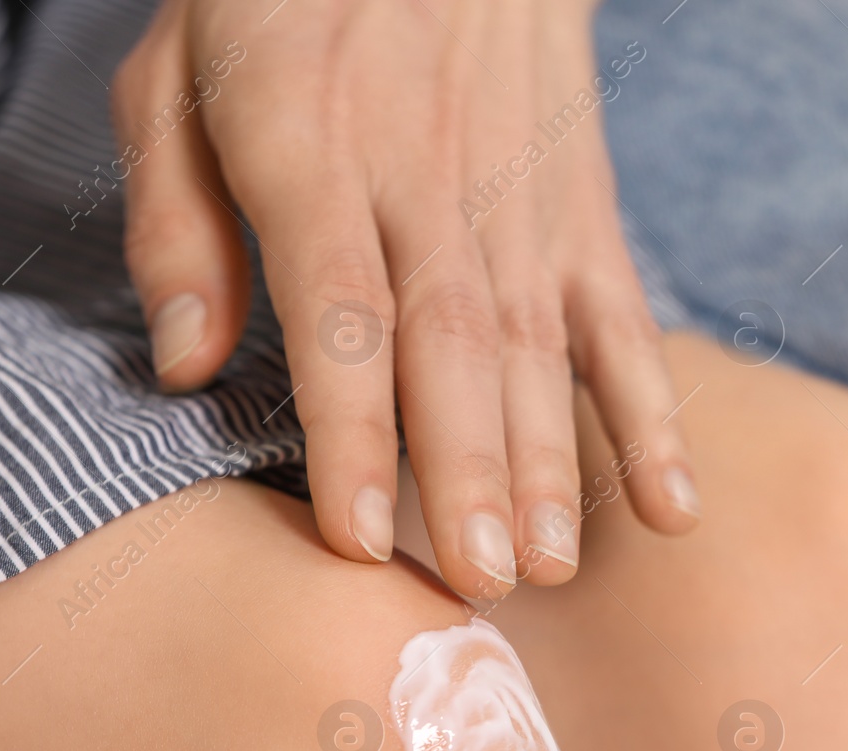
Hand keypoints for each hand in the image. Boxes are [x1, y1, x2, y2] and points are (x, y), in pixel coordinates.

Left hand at [110, 0, 699, 597]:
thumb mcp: (179, 71)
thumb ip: (177, 220)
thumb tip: (185, 368)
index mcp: (313, 145)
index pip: (342, 305)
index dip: (353, 425)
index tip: (360, 535)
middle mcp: (426, 180)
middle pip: (453, 341)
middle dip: (468, 470)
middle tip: (481, 582)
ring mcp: (517, 198)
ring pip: (538, 343)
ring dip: (549, 459)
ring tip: (550, 567)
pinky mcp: (581, 208)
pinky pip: (623, 319)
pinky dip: (652, 412)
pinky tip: (670, 504)